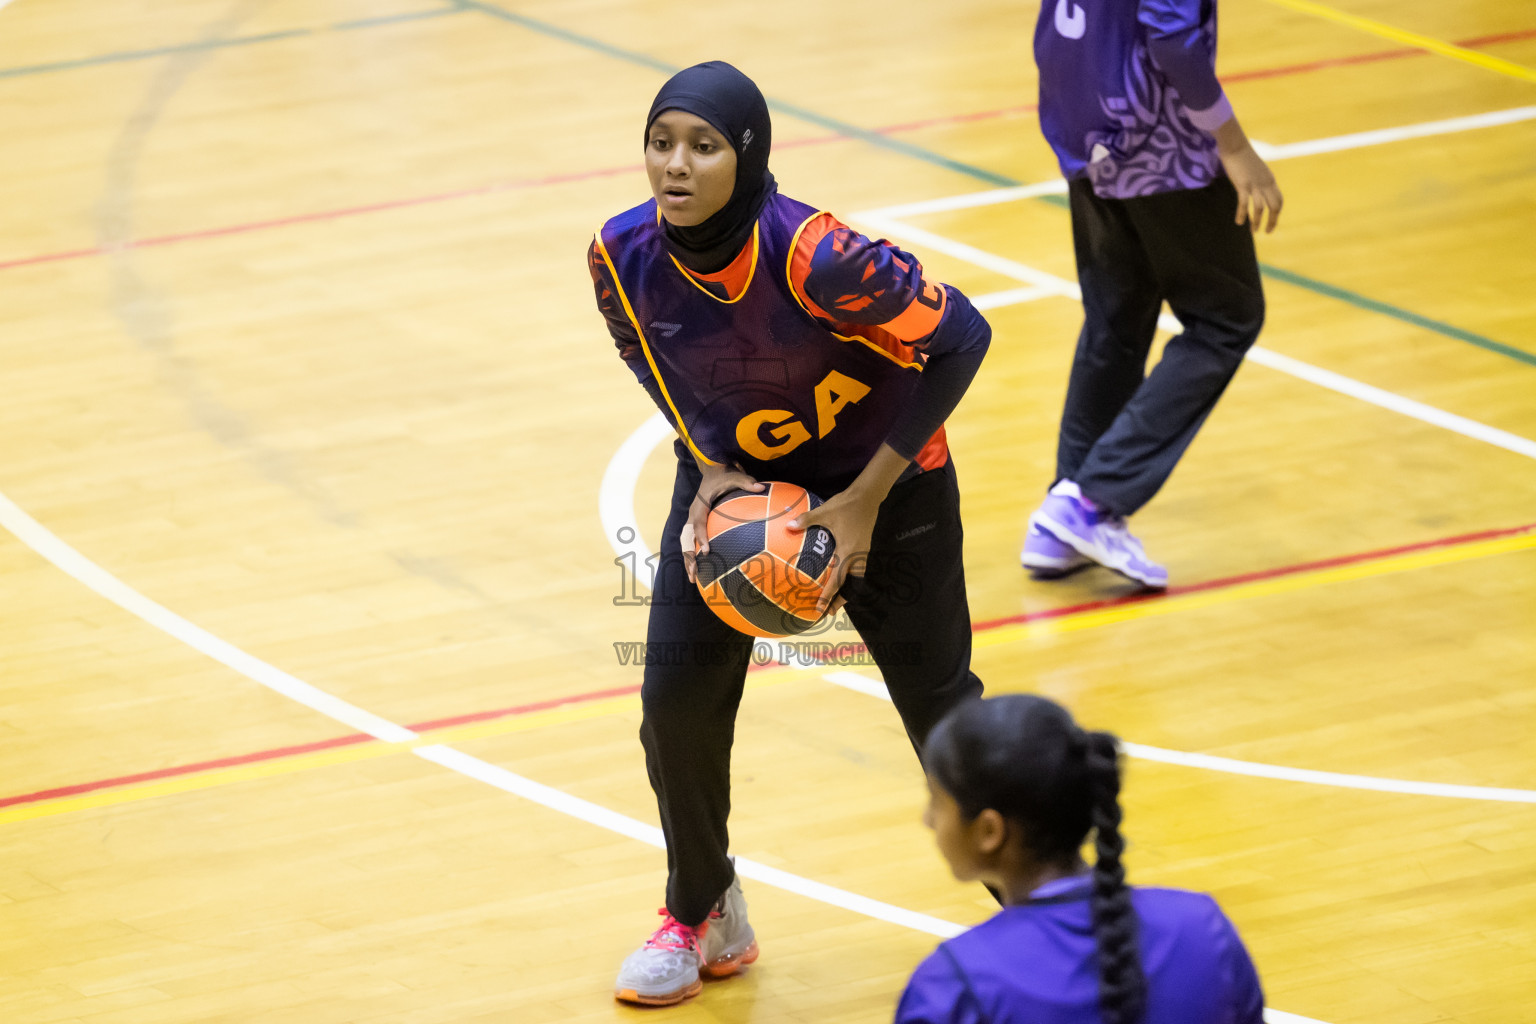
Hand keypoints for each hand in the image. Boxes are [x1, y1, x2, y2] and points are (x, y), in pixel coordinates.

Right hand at [683, 462, 762, 583]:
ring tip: (693, 578)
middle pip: (687, 539)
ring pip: (686, 543)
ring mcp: (693, 520)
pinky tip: (701, 570)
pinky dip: (693, 555)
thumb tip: (761, 487)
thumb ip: (747, 482)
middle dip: (689, 557)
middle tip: (694, 574)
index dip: (701, 538)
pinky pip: (693, 542)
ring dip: (688, 560)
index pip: (698, 524)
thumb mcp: (736, 475)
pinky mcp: (697, 523)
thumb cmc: (724, 474)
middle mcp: (693, 514)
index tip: (707, 552)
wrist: (713, 469)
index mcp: (700, 505)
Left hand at [788, 486, 882, 616]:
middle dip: (841, 600)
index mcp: (848, 552)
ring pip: (857, 579)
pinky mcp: (863, 547)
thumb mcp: (824, 513)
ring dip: (848, 590)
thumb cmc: (846, 506)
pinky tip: (841, 576)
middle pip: (852, 586)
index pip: (838, 580)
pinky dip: (850, 578)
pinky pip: (857, 569)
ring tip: (837, 599)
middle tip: (830, 611)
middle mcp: (857, 556)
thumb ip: (806, 521)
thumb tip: (788, 526)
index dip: (829, 596)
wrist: (867, 496)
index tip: (821, 608)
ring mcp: (862, 553)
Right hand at [1218, 141, 1281, 233]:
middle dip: (1272, 221)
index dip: (1276, 213)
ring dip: (1258, 221)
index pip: (1279, 200)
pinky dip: (1243, 214)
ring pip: (1261, 208)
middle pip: (1275, 206)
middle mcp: (1266, 183)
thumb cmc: (1242, 155)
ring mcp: (1255, 184)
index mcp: (1270, 180)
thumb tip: (1255, 186)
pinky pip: (1245, 204)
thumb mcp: (1255, 169)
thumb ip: (1258, 178)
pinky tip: (1239, 222)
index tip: (1271, 222)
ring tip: (1254, 231)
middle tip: (1267, 232)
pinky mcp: (1243, 185)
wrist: (1235, 145)